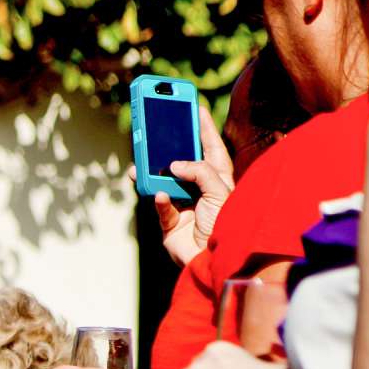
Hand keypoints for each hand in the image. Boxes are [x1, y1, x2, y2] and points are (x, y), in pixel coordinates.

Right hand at [152, 103, 234, 267]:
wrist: (217, 261)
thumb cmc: (227, 225)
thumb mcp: (219, 191)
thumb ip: (199, 172)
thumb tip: (173, 165)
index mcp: (219, 178)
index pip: (210, 146)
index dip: (203, 127)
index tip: (194, 106)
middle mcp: (200, 190)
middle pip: (182, 161)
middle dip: (169, 146)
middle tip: (158, 127)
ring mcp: (184, 206)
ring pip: (163, 183)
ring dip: (152, 173)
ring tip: (140, 163)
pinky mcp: (169, 224)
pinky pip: (159, 208)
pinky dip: (158, 201)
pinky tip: (158, 195)